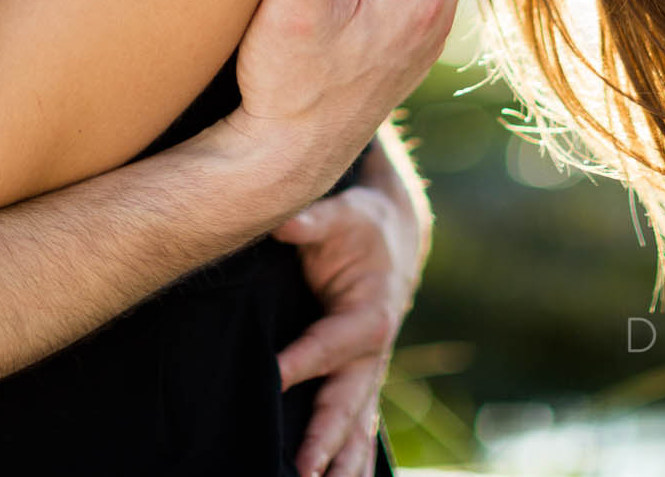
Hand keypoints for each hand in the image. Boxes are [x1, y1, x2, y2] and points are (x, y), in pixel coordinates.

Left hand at [275, 183, 422, 476]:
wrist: (393, 240)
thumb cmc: (360, 227)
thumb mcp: (343, 213)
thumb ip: (313, 220)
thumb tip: (281, 222)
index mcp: (371, 314)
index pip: (329, 344)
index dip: (301, 362)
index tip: (271, 378)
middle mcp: (373, 352)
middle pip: (347, 400)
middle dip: (326, 437)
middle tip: (303, 470)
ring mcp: (367, 372)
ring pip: (356, 426)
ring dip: (341, 463)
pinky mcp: (358, 381)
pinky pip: (355, 427)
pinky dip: (349, 460)